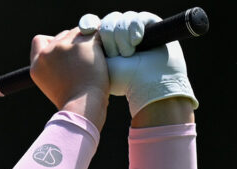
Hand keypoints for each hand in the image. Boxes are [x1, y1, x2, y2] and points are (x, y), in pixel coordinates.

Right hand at [30, 27, 108, 128]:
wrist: (82, 106)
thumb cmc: (72, 101)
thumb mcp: (53, 84)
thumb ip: (54, 66)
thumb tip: (70, 49)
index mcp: (36, 65)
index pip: (39, 41)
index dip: (52, 42)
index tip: (63, 51)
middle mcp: (47, 53)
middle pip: (62, 35)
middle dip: (73, 43)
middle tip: (84, 61)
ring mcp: (64, 46)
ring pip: (78, 32)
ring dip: (87, 42)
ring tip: (93, 62)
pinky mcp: (83, 43)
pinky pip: (94, 34)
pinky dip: (100, 42)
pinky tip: (103, 55)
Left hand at [79, 10, 197, 116]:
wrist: (145, 84)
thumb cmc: (119, 79)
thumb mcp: (96, 63)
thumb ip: (86, 45)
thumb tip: (84, 28)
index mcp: (103, 45)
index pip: (93, 24)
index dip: (89, 24)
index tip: (86, 29)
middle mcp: (120, 36)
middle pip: (108, 21)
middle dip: (109, 36)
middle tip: (115, 54)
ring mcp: (135, 31)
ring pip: (123, 18)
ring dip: (122, 36)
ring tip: (128, 53)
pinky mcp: (152, 27)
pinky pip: (139, 17)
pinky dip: (136, 27)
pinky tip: (136, 41)